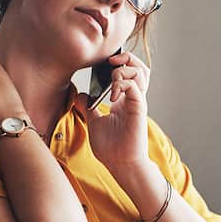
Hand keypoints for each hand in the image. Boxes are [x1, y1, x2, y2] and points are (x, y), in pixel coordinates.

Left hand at [74, 50, 150, 171]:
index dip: (119, 62)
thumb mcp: (94, 122)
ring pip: (141, 72)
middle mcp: (133, 98)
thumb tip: (80, 95)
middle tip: (110, 61)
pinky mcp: (139, 108)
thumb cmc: (111, 148)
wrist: (119, 164)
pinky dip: (122, 84)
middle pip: (139, 67)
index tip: (104, 63)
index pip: (129, 72)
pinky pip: (134, 86)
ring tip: (112, 77)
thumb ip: (88, 108)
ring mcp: (137, 102)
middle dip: (126, 58)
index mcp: (124, 100)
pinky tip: (112, 94)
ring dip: (124, 69)